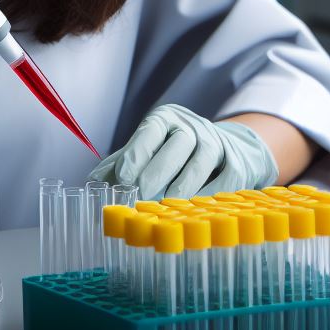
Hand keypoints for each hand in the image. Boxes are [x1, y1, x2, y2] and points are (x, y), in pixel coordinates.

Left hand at [87, 103, 278, 198]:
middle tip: (141, 194)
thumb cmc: (174, 152)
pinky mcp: (237, 163)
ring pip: (201, 160)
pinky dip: (209, 195)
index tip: (123, 177)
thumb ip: (122, 163)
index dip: (137, 152)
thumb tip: (92, 184)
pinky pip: (224, 179)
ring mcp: (217, 142)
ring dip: (183, 185)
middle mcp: (192, 126)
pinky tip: (194, 210)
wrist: (227, 149)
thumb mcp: (148, 150)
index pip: (151, 130)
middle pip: (177, 144)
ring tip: (165, 205)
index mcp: (165, 119)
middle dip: (158, 170)